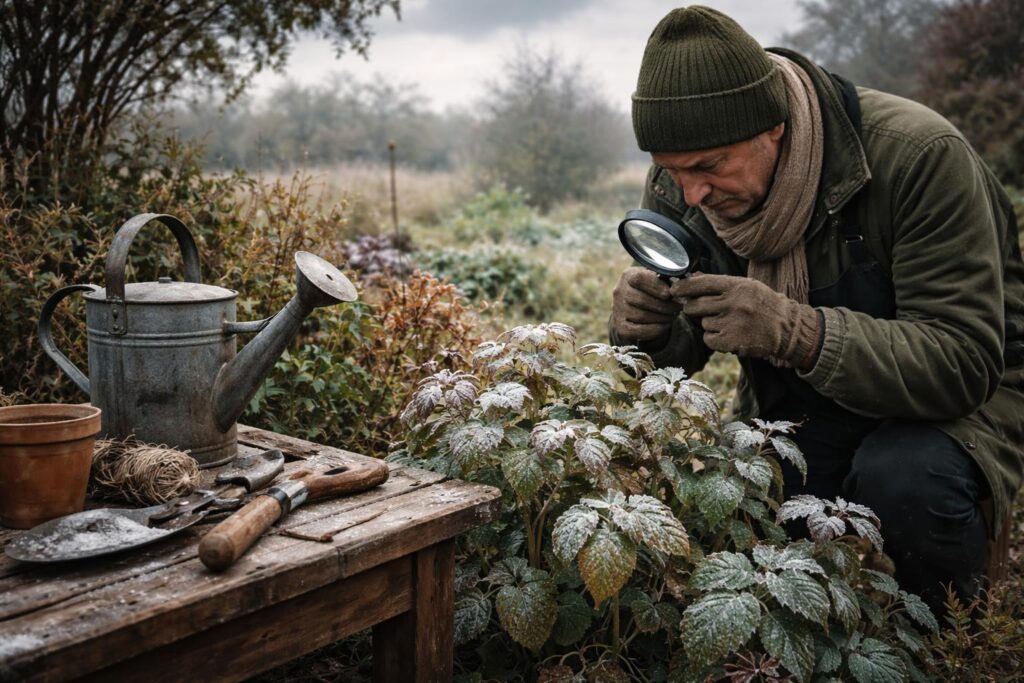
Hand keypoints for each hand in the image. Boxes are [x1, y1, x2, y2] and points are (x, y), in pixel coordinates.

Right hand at [611, 267, 680, 342]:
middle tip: (678, 308)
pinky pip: (634, 331)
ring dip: (660, 318)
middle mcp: (619, 291)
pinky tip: (664, 326)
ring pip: (640, 316)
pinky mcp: (619, 325)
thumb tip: (676, 286)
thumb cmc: (653, 287)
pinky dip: (652, 330)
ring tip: (673, 316)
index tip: (670, 294)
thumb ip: (664, 278)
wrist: (637, 302)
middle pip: (641, 300)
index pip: (639, 279)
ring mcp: (617, 309)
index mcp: (628, 275)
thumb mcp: (657, 277)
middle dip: (664, 306)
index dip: (656, 287)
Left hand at [670, 274, 820, 367]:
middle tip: (700, 310)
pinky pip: (708, 339)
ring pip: (703, 323)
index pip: (702, 283)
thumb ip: (719, 284)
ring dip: (710, 325)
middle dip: (693, 308)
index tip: (674, 290)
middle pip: (696, 305)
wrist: (787, 328)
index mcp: (737, 286)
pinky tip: (728, 335)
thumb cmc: (763, 304)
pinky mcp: (732, 341)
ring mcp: (733, 323)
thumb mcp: (746, 287)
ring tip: (728, 323)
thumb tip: (692, 277)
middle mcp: (734, 303)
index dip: (684, 287)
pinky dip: (714, 339)